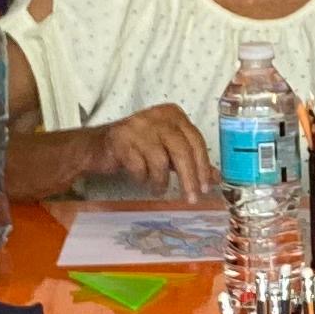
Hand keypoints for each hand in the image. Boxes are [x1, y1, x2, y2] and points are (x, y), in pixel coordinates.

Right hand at [84, 105, 214, 200]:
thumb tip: (216, 178)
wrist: (98, 146)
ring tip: (158, 188)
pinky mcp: (120, 139)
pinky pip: (139, 166)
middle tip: (190, 199)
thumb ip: (191, 161)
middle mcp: (157, 116)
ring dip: (160, 181)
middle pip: (181, 150)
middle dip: (188, 178)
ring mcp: (138, 126)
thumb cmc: (138, 148)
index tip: (205, 188)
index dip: (202, 166)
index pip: (195, 140)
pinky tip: (140, 179)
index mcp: (173, 114)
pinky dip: (142, 178)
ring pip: (160, 160)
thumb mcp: (168, 151)